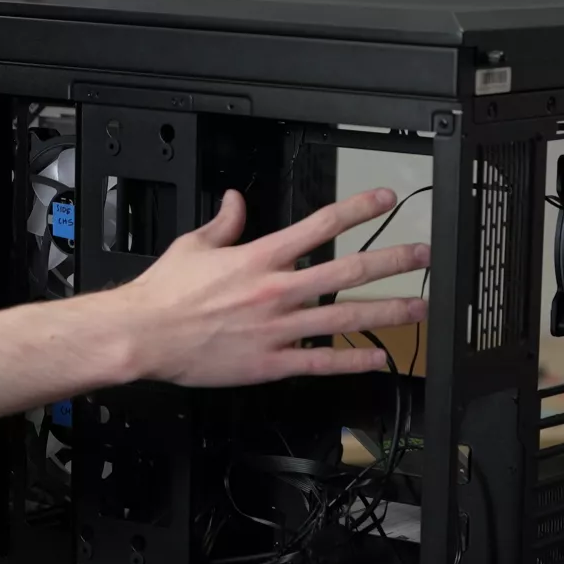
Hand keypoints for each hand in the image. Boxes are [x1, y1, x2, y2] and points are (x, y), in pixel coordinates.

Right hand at [110, 189, 430, 388]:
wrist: (144, 335)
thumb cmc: (163, 295)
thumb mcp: (192, 246)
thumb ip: (223, 223)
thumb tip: (236, 201)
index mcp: (258, 258)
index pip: (319, 226)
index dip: (357, 210)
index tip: (385, 200)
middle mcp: (275, 291)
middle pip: (345, 272)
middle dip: (389, 262)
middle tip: (419, 255)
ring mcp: (277, 329)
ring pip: (343, 318)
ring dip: (386, 311)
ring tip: (418, 307)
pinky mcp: (270, 363)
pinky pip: (320, 363)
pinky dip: (352, 361)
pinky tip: (378, 359)